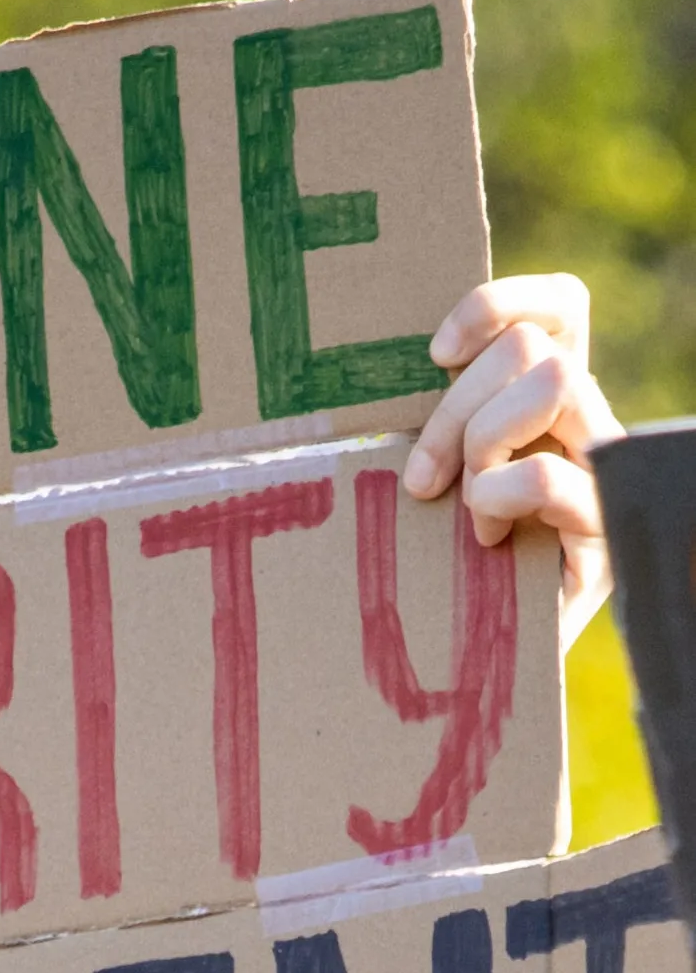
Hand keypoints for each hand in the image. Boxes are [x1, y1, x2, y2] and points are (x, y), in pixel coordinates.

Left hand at [403, 275, 624, 648]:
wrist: (479, 666)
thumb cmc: (436, 569)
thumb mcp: (430, 483)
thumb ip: (430, 425)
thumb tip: (364, 381)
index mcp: (546, 405)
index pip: (559, 307)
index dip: (499, 305)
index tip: (433, 355)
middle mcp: (587, 426)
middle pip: (534, 347)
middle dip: (457, 406)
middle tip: (421, 478)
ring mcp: (606, 472)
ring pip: (556, 382)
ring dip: (483, 440)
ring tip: (461, 503)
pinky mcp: (608, 528)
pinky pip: (551, 471)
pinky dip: (499, 496)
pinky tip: (484, 537)